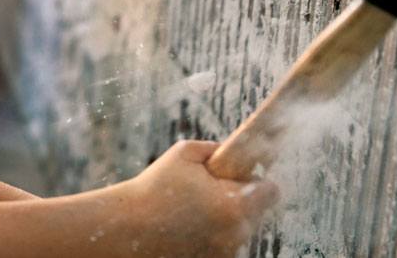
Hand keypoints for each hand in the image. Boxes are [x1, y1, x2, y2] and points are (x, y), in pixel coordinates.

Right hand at [122, 140, 279, 256]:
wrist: (124, 229)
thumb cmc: (153, 189)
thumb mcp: (184, 154)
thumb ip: (215, 149)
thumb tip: (233, 151)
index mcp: (235, 205)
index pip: (272, 191)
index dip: (258, 181)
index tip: (245, 178)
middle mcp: (236, 235)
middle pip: (257, 214)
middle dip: (240, 202)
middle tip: (212, 194)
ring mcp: (225, 254)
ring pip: (241, 233)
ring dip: (227, 222)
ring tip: (196, 214)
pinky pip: (224, 247)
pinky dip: (213, 238)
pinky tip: (189, 230)